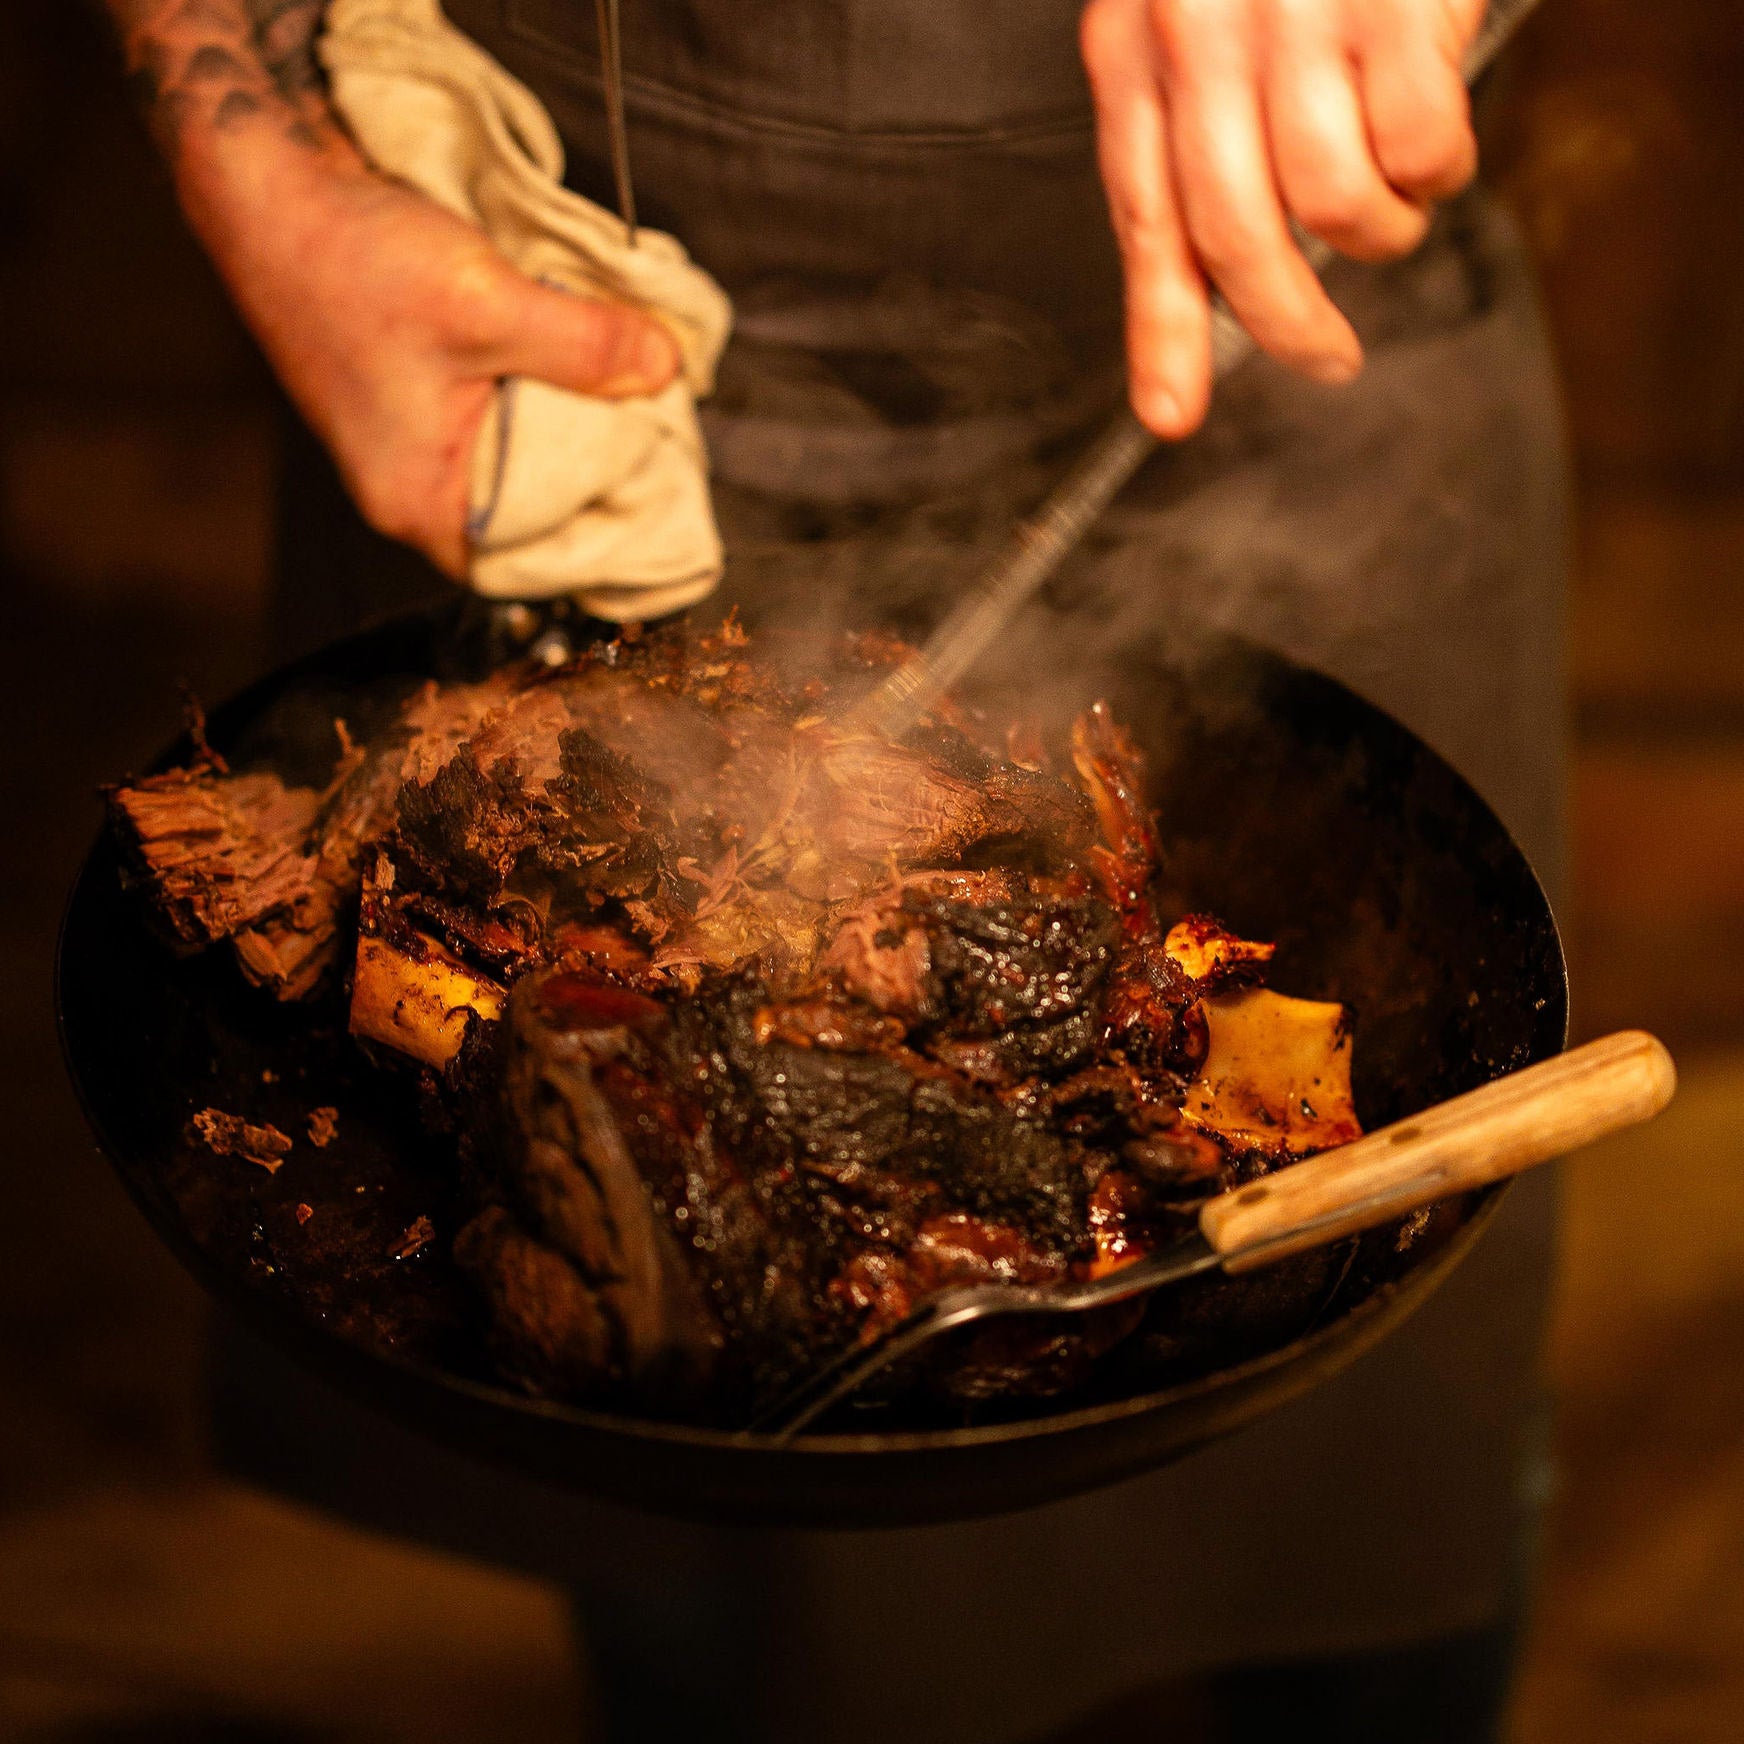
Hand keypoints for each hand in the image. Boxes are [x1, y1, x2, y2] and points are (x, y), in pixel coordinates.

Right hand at [191, 139, 678, 576]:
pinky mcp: (428, 400)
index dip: (611, 537)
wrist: (269, 190)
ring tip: (636, 396)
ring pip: (530, 462)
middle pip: (543, 514)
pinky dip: (550, 394)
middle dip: (606, 477)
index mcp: (424, 501)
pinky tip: (587, 362)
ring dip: (582, 429)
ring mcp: (421, 446)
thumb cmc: (348, 260)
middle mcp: (421, 489)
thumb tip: (665, 370)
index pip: (541, 563)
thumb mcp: (486, 303)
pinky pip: (509, 420)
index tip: (670, 498)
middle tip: (669, 437)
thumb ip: (586, 346)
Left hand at [1081, 0, 1484, 436]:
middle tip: (1325, 361)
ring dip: (1378, 234)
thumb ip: (1189, 141)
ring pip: (1332, 204)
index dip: (1160, 332)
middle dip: (1286, 326)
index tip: (1170, 416)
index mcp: (1138, 52)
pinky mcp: (1393, 6)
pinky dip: (1438, 168)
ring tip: (1395, 207)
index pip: (1145, 222)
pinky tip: (1435, 142)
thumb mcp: (1189, 23)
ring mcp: (1299, 20)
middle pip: (1237, 237)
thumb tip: (1204, 288)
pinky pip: (1419, 148)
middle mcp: (1204, 40)